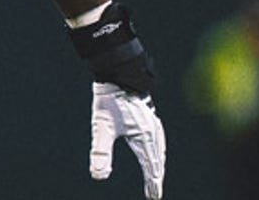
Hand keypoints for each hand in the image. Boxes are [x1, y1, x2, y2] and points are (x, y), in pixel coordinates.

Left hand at [90, 82, 165, 198]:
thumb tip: (98, 176)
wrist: (117, 72)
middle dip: (156, 176)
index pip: (151, 167)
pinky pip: (157, 137)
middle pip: (158, 159)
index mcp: (145, 138)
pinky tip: (153, 147)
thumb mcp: (101, 127)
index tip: (153, 197)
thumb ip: (100, 152)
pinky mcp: (148, 114)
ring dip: (158, 162)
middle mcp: (153, 131)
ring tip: (156, 174)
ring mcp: (153, 121)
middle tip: (154, 191)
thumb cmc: (109, 100)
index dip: (152, 183)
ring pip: (159, 148)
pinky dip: (158, 148)